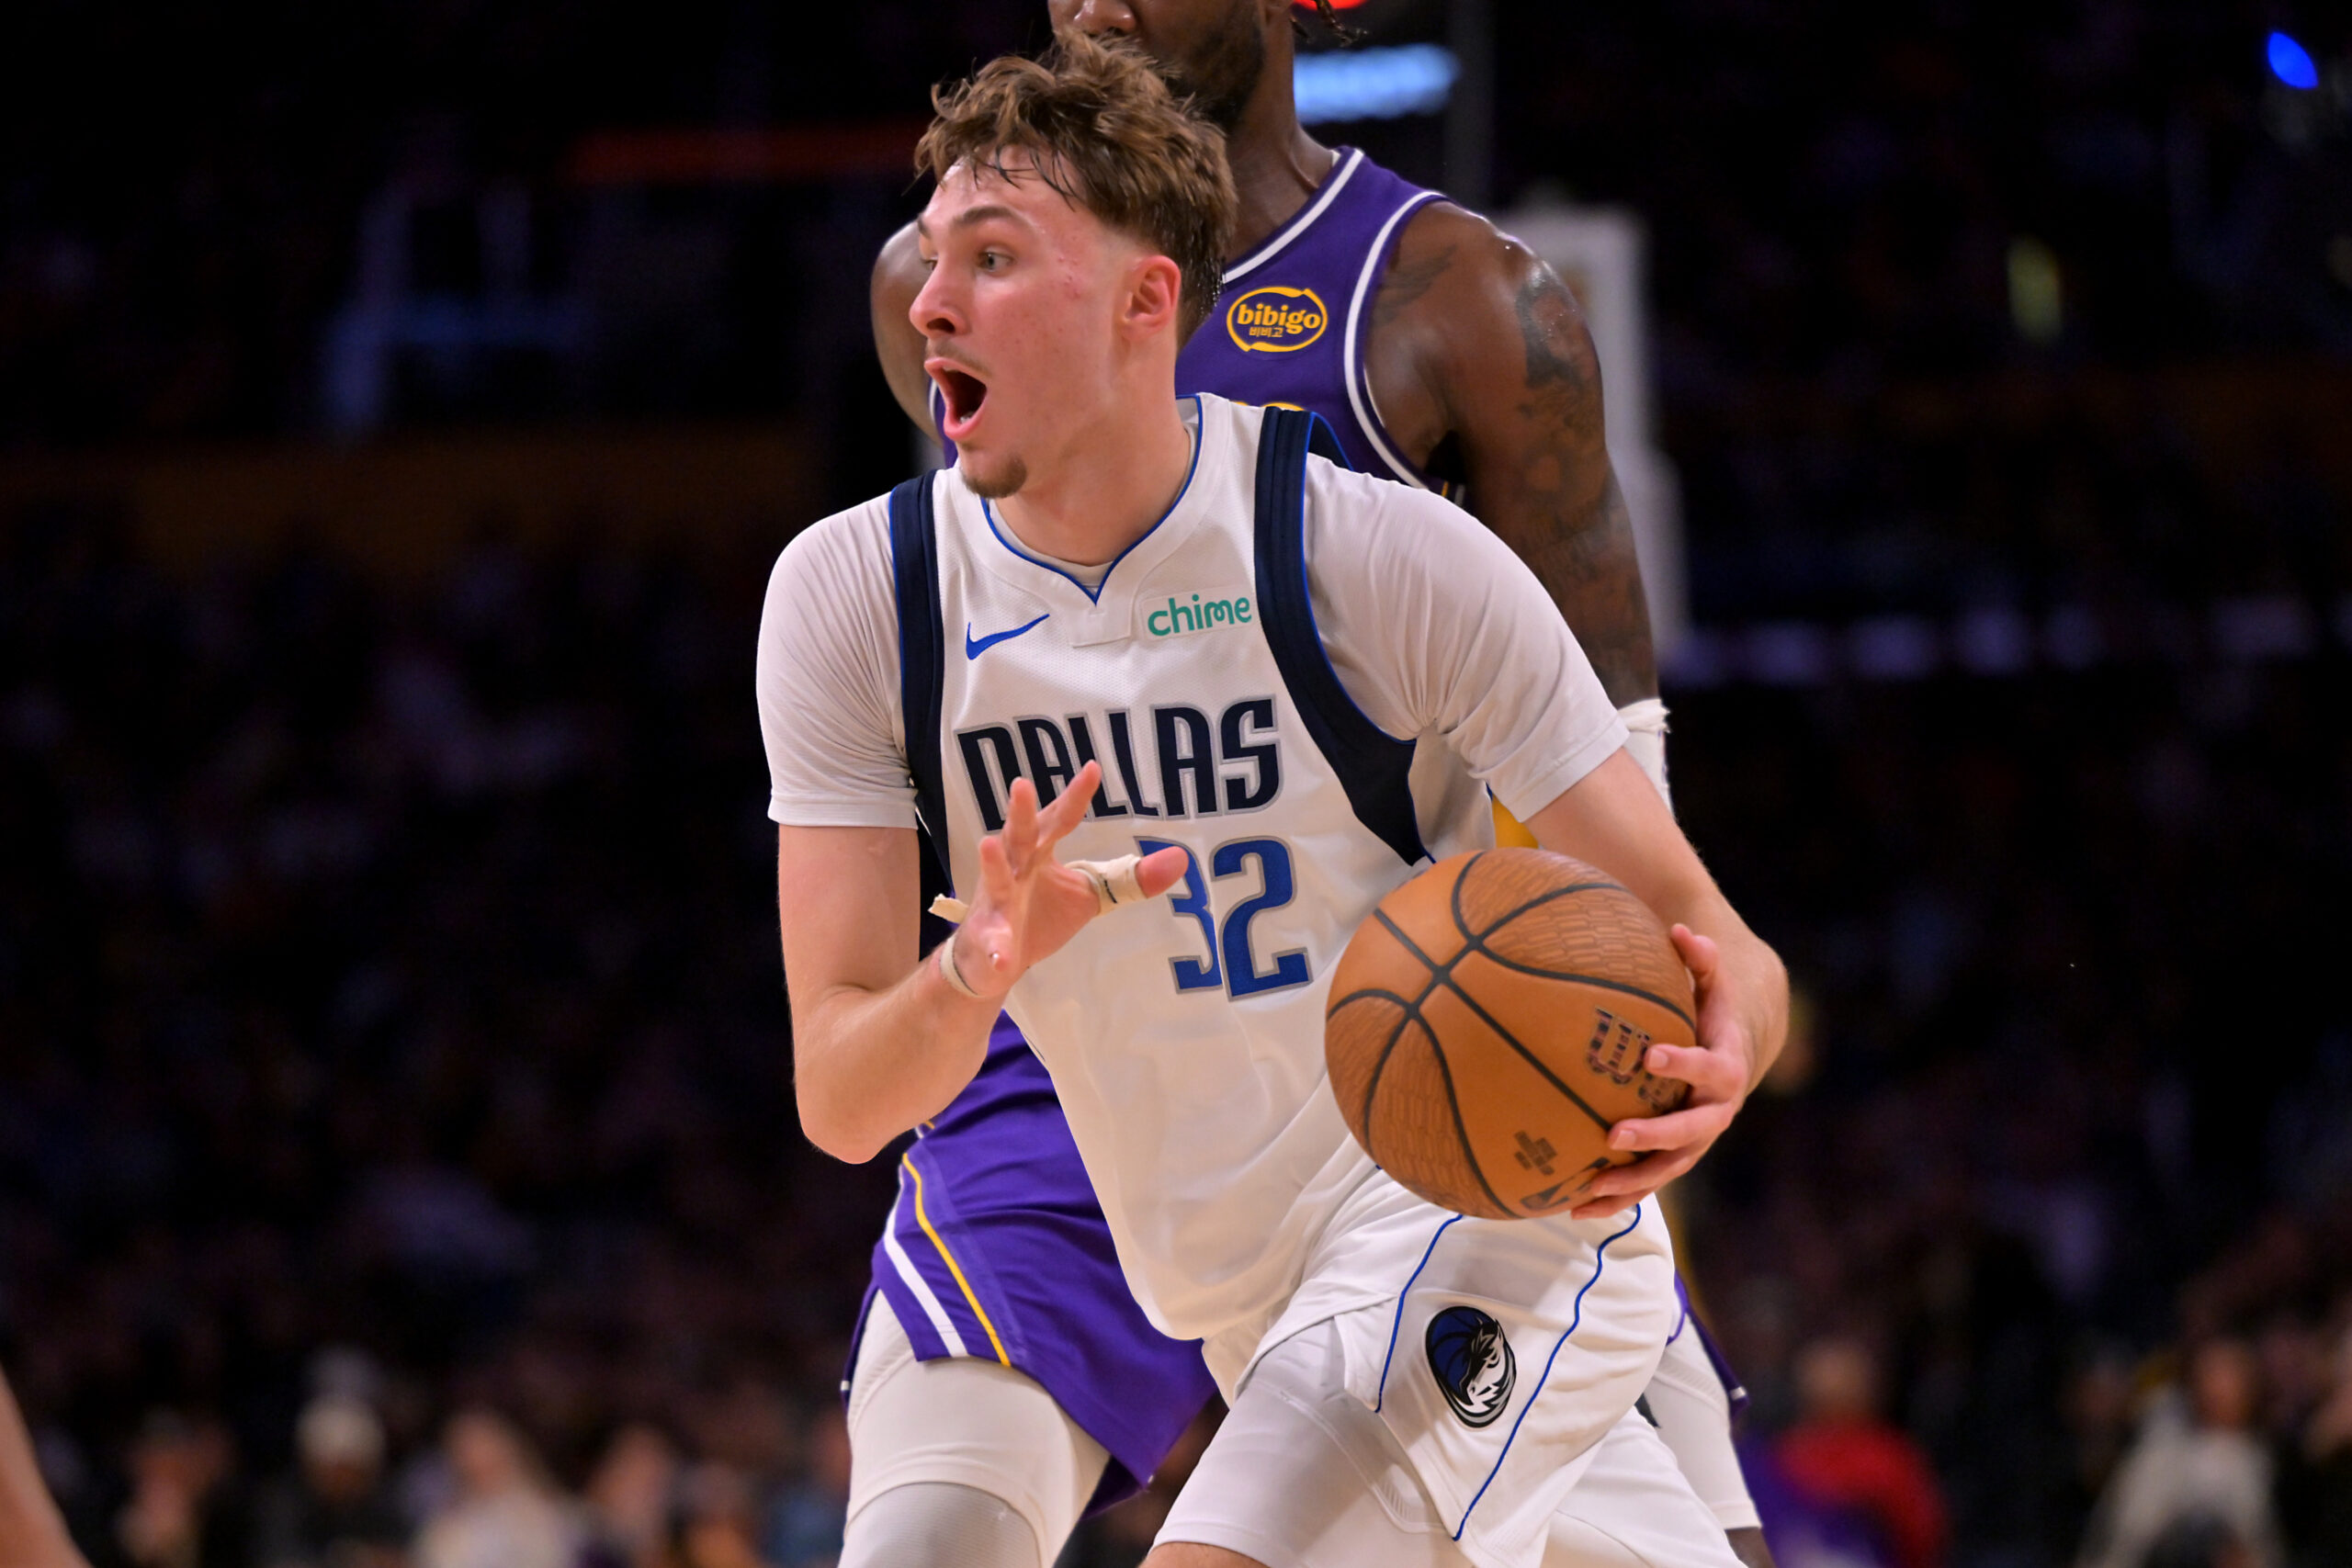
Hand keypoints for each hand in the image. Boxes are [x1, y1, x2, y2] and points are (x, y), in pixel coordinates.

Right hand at [948, 761, 1189, 999]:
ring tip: (988, 844)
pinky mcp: (987, 938)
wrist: (995, 961)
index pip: (1061, 819)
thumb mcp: (1091, 894)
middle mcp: (1015, 869)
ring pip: (995, 880)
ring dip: (993, 864)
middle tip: (1021, 784)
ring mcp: (997, 903)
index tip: (1093, 768)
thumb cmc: (1041, 915)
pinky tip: (1004, 957)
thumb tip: (1181, 858)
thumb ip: (1130, 878)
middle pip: (1018, 836)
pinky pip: (992, 942)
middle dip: (1020, 813)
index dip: (1076, 795)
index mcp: (1040, 852)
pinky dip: (996, 948)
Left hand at [1571, 924, 1754, 1218]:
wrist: (1732, 1061)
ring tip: (1587, 1188)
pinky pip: (1647, 1184)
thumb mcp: (1713, 985)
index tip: (1650, 1056)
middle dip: (1655, 1136)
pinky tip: (1573, 1207)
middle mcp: (1716, 1111)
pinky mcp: (1676, 1160)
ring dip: (1630, 1182)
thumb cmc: (1711, 1014)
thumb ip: (1701, 960)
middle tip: (1615, 1134)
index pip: (1709, 1067)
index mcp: (1725, 1068)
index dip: (1683, 1062)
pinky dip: (1615, 1199)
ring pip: (1667, 1170)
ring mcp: (1697, 1142)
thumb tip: (1682, 930)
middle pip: (1691, 1132)